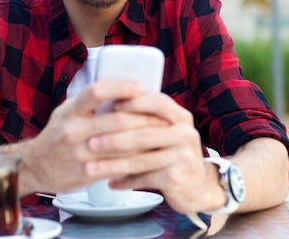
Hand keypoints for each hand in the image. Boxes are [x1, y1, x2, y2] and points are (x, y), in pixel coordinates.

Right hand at [19, 80, 168, 194]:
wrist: (35, 166)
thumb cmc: (57, 135)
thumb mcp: (67, 112)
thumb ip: (90, 103)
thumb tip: (124, 91)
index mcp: (70, 111)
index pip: (96, 92)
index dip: (120, 87)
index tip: (139, 87)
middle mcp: (74, 131)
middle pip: (117, 120)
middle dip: (144, 118)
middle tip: (162, 116)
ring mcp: (81, 153)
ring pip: (122, 146)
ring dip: (146, 140)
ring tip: (162, 134)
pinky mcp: (88, 173)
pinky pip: (119, 165)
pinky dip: (137, 159)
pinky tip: (150, 154)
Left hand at [82, 89, 223, 213]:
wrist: (198, 187)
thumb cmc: (172, 153)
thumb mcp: (166, 132)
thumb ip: (146, 120)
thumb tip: (107, 107)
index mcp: (180, 116)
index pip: (157, 102)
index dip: (132, 103)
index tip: (108, 105)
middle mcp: (185, 133)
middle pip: (144, 133)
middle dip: (113, 139)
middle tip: (90, 143)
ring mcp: (183, 156)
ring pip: (141, 159)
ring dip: (112, 164)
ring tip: (91, 167)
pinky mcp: (177, 178)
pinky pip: (144, 178)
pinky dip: (125, 181)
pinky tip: (110, 183)